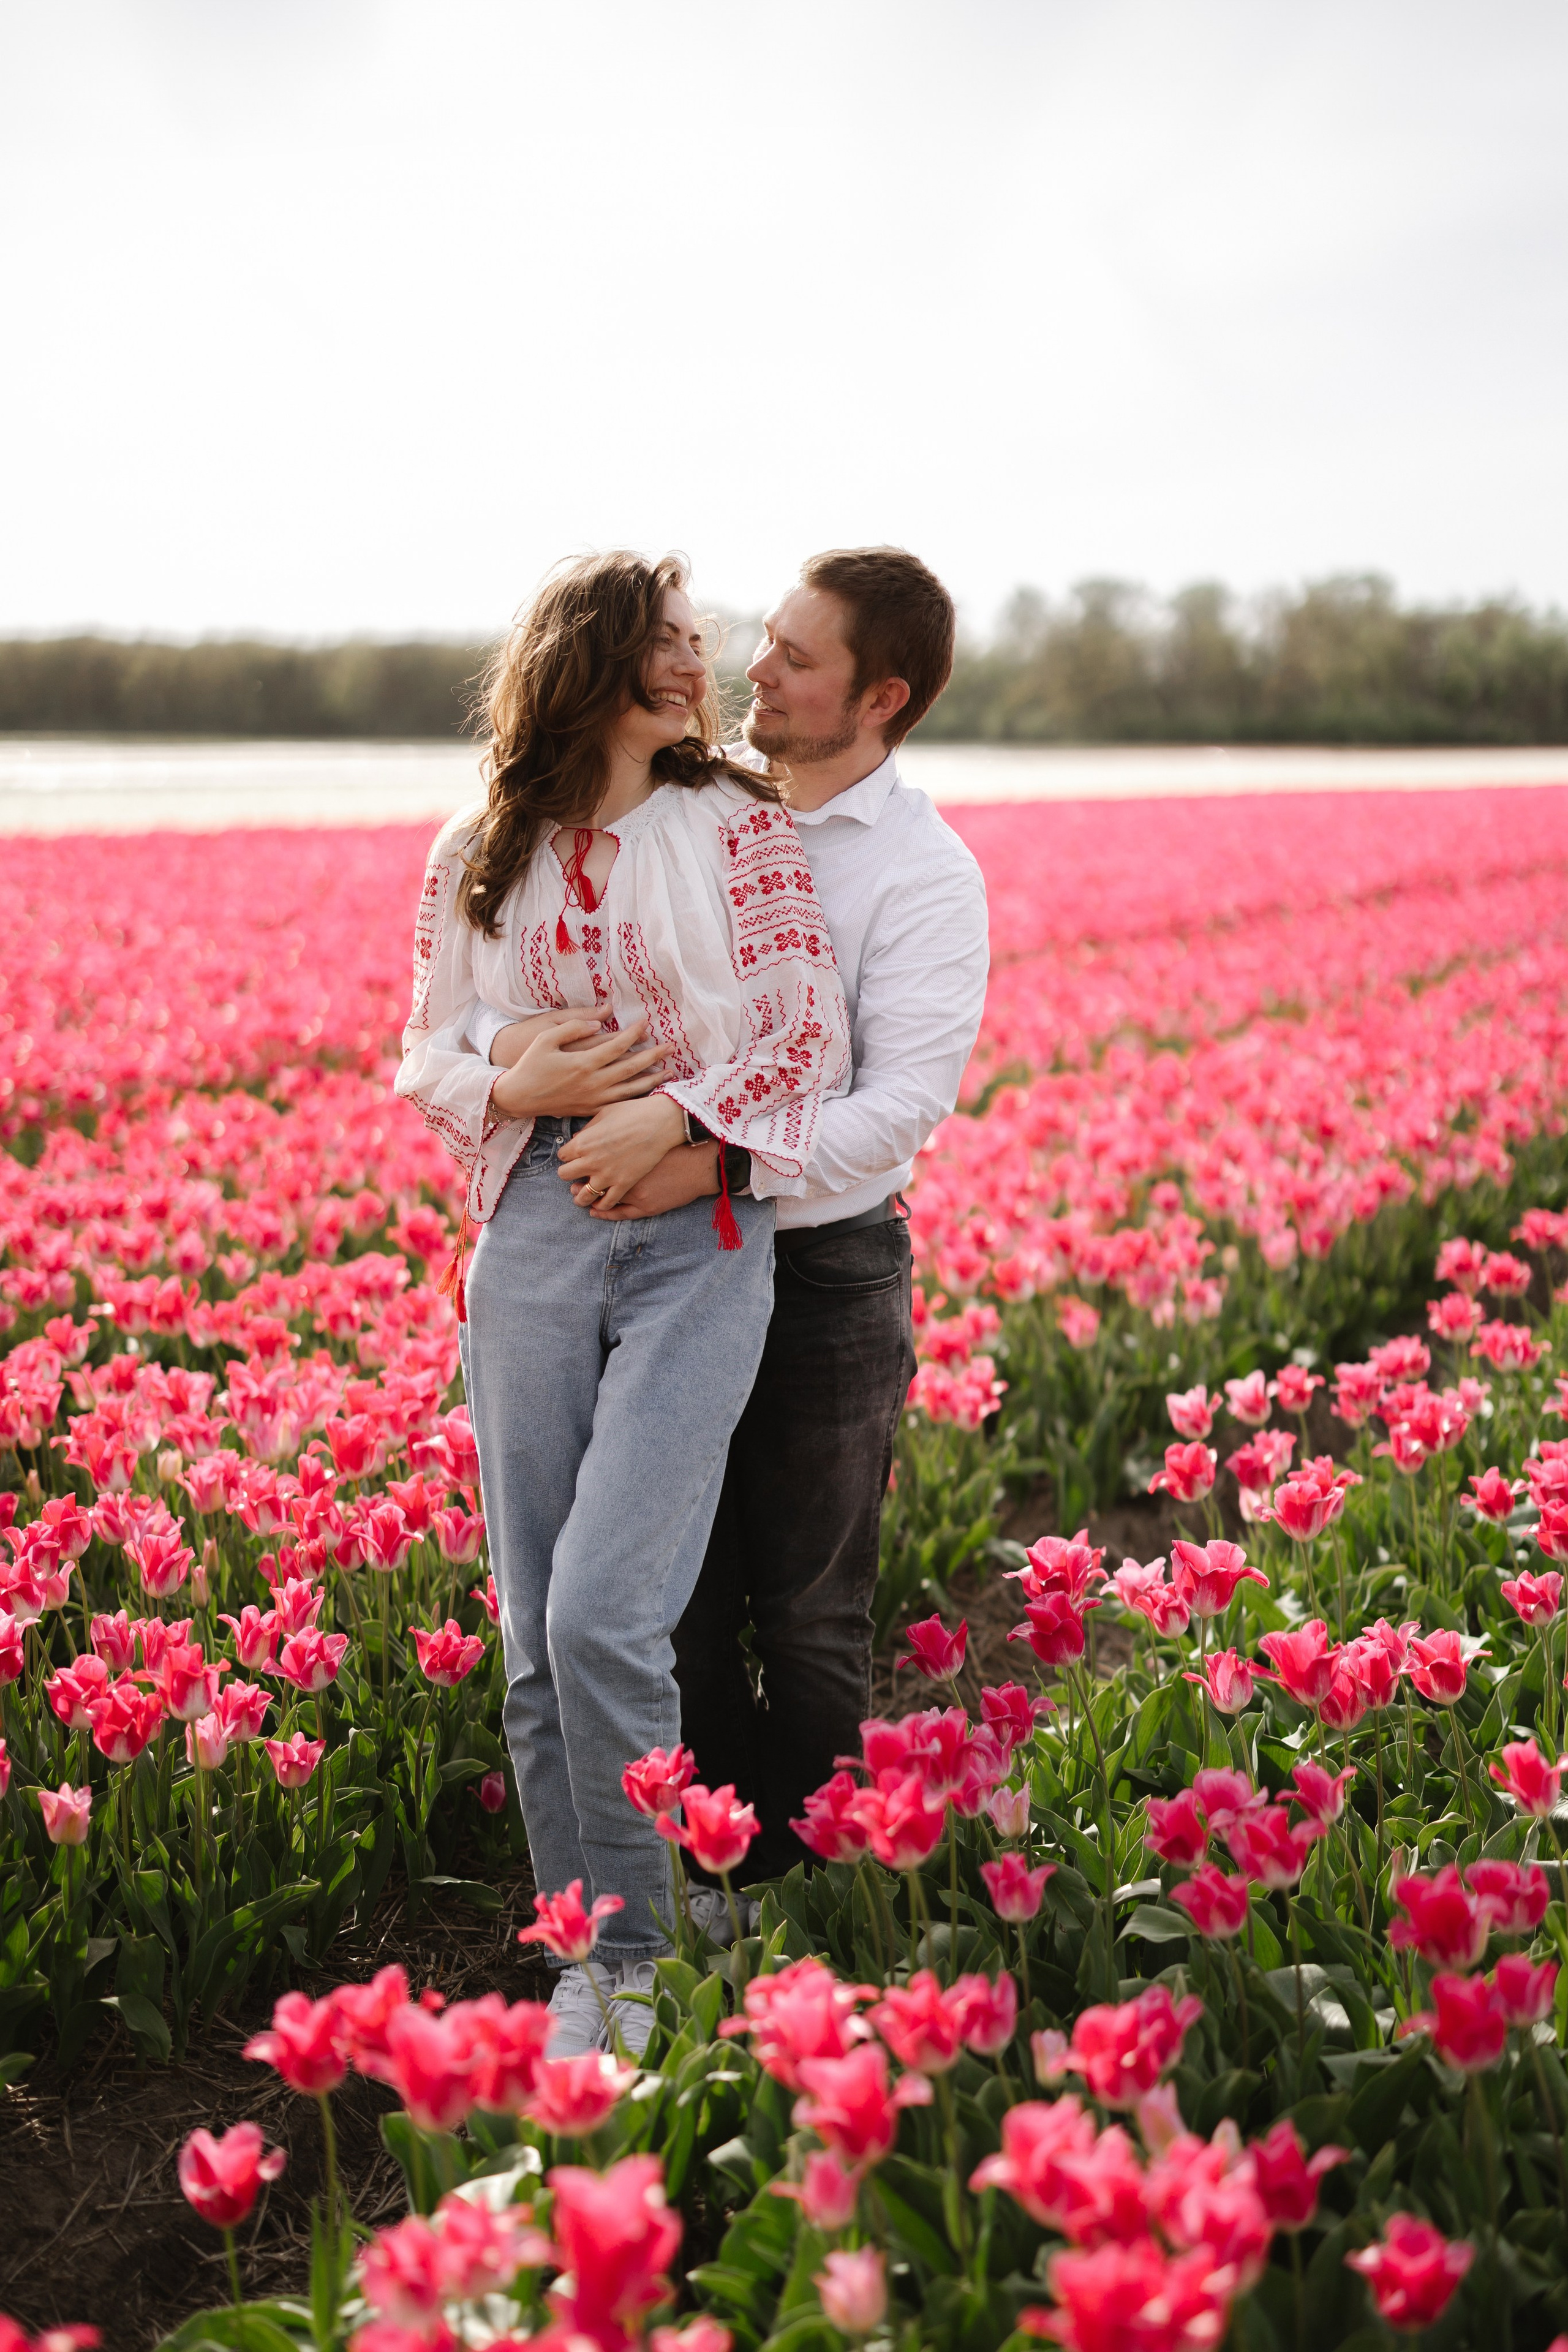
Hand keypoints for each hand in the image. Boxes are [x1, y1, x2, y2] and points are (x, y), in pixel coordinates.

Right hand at [489, 1011, 664, 1120]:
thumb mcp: (545, 1038)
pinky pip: (619, 1103)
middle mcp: (592, 1083)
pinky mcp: (590, 1110)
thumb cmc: (530, 1064)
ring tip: (668, 1071)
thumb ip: (573, 1027)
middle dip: (653, 1056)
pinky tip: (647, 1091)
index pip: (616, 1046)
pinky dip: (636, 1097)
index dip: (634, 1033)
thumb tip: (600, 1022)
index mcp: (582, 1063)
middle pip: (631, 1068)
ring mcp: (592, 1099)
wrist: (518, 1098)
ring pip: (629, 1090)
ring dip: (651, 1079)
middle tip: (671, 1046)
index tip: (646, 1023)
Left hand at [557, 1097, 688, 1210]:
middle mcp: (590, 1161)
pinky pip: (607, 1202)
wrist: (660, 1123)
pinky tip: (601, 1201)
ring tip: (582, 1194)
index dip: (567, 1155)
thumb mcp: (605, 1114)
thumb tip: (577, 1138)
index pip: (562, 1155)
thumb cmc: (633, 1113)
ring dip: (580, 1195)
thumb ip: (588, 1129)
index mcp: (583, 1142)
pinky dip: (601, 1204)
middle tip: (576, 1172)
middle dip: (568, 1173)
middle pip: (565, 1175)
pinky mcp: (624, 1185)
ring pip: (582, 1196)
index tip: (573, 1155)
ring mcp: (607, 1176)